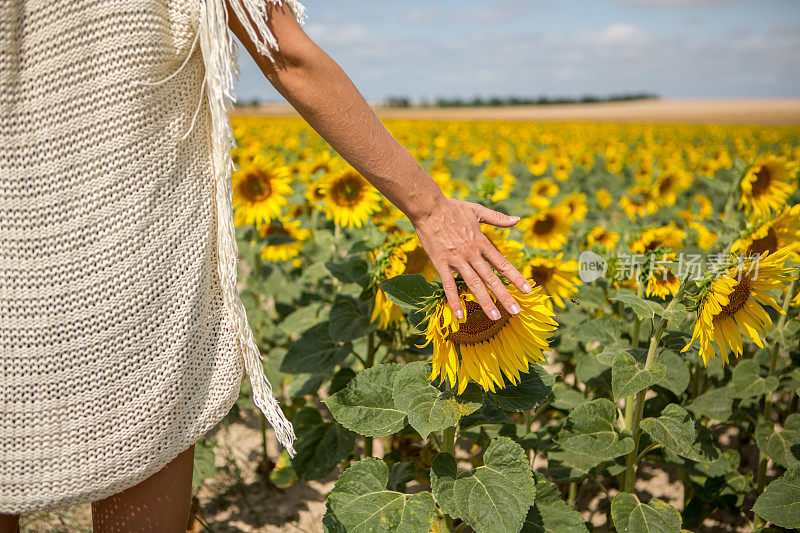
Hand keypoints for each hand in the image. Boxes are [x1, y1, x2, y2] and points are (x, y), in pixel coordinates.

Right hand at [410, 196, 532, 320]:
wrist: (428, 207)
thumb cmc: (452, 208)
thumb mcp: (477, 210)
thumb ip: (498, 218)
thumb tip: (518, 219)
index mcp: (481, 242)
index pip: (502, 263)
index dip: (516, 277)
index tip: (528, 290)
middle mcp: (472, 253)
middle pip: (491, 278)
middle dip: (505, 296)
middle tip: (516, 311)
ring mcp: (456, 259)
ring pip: (473, 284)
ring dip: (484, 301)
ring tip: (495, 316)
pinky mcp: (440, 263)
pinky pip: (448, 285)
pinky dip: (454, 300)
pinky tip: (460, 315)